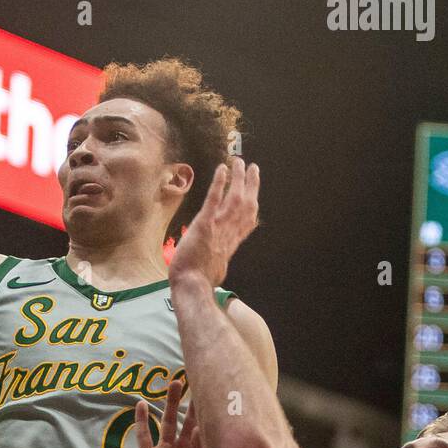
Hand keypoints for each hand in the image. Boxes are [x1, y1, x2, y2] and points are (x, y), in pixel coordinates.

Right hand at [134, 381, 216, 447]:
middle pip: (190, 421)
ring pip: (168, 422)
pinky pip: (143, 436)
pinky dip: (142, 421)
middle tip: (199, 378)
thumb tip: (205, 429)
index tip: (218, 391)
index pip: (207, 429)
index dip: (211, 413)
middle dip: (194, 401)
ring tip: (174, 382)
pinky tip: (141, 404)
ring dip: (171, 404)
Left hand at [167, 156, 259, 288]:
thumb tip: (215, 268)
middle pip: (247, 205)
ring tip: (239, 161)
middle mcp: (229, 233)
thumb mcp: (215, 273)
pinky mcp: (205, 223)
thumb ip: (217, 263)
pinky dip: (220, 182)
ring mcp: (218, 227)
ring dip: (238, 177)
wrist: (192, 286)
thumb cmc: (199, 283)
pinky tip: (223, 169)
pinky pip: (215, 199)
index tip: (255, 196)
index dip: (252, 207)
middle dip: (252, 185)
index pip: (246, 222)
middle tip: (254, 169)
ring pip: (235, 198)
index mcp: (231, 245)